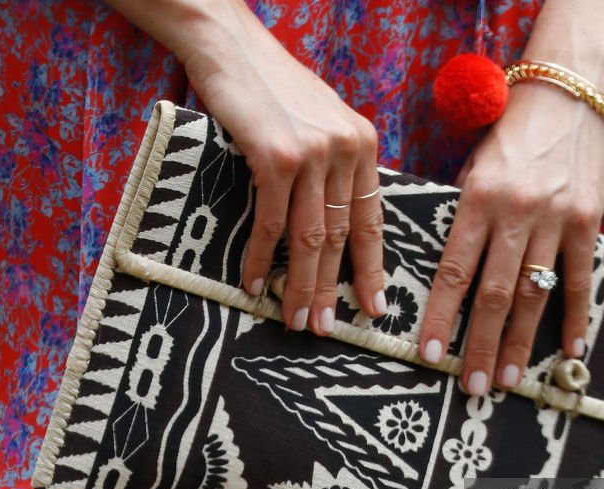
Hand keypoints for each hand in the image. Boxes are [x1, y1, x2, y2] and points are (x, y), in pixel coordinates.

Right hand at [189, 29, 386, 332]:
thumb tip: (331, 216)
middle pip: (341, 236)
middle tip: (324, 327)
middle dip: (332, 288)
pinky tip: (256, 284)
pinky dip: (264, 258)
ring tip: (295, 319)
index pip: (371, 219)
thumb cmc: (269, 86)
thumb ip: (332, 164)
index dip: (371, 268)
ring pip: (311, 236)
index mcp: (363, 144)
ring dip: (302, 285)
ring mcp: (314, 153)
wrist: (230, 45)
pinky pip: (272, 221)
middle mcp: (346, 149)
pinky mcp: (277, 156)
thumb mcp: (318, 121)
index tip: (373, 307)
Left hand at [418, 79, 603, 393]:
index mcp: (476, 199)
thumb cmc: (510, 133)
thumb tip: (452, 274)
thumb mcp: (473, 167)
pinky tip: (571, 351)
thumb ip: (465, 218)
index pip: (453, 271)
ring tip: (509, 379)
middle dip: (481, 345)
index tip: (431, 354)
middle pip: (493, 294)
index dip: (440, 317)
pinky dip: (576, 317)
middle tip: (472, 385)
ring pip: (533, 294)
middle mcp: (515, 213)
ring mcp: (555, 219)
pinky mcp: (587, 220)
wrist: (568, 92)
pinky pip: (580, 279)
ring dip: (520, 342)